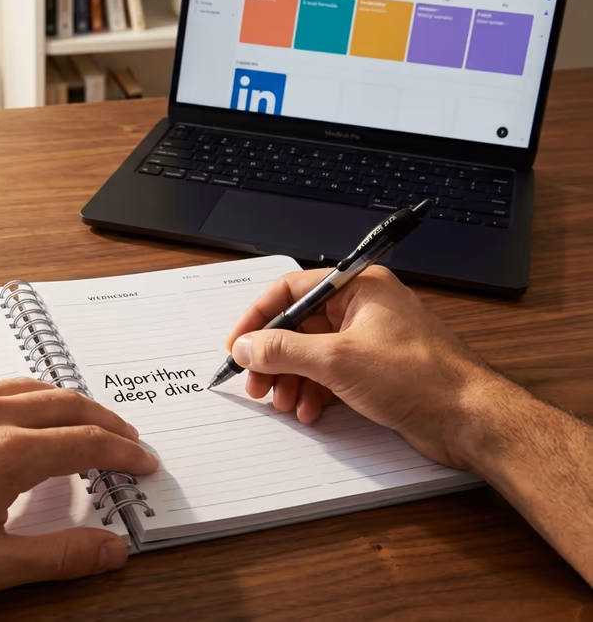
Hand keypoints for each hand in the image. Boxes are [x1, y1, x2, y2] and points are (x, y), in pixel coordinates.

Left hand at [0, 378, 158, 595]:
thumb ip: (57, 556)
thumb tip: (110, 550)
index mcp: (6, 453)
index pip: (86, 443)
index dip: (123, 453)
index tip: (142, 462)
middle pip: (65, 404)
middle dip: (105, 421)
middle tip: (126, 439)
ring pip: (29, 386)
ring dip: (67, 402)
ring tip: (84, 420)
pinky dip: (26, 395)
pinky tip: (20, 411)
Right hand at [226, 267, 504, 469]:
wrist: (469, 418)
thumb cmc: (421, 377)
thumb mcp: (338, 360)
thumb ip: (284, 350)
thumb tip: (248, 346)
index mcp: (358, 287)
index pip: (291, 290)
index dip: (259, 317)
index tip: (238, 344)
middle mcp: (363, 308)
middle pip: (299, 325)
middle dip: (273, 357)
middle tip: (256, 382)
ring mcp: (369, 340)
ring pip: (311, 354)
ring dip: (291, 379)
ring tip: (282, 401)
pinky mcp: (375, 371)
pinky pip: (330, 375)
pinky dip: (313, 392)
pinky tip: (308, 410)